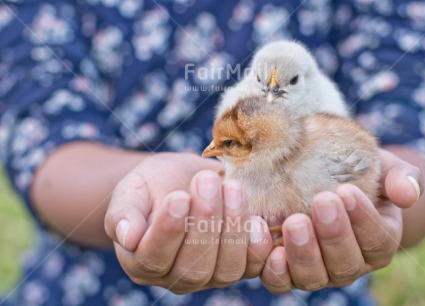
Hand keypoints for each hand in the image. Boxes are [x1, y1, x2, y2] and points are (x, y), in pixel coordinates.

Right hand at [104, 153, 271, 293]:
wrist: (183, 180)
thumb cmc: (154, 186)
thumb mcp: (132, 190)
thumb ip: (123, 212)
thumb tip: (126, 237)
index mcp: (142, 262)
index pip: (153, 258)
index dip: (168, 231)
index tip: (178, 197)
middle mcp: (176, 277)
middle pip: (193, 267)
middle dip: (204, 222)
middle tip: (206, 182)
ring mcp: (210, 276)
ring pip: (225, 269)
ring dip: (232, 227)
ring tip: (231, 188)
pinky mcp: (239, 266)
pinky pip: (253, 267)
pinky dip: (257, 245)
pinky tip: (256, 218)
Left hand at [260, 148, 422, 292]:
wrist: (322, 178)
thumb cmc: (356, 174)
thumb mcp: (382, 168)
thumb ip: (401, 177)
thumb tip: (407, 195)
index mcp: (377, 242)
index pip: (378, 240)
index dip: (364, 219)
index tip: (347, 191)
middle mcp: (348, 263)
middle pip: (345, 264)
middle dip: (334, 234)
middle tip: (322, 201)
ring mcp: (316, 271)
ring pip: (312, 277)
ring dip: (303, 252)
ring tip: (295, 222)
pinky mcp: (285, 270)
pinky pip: (280, 280)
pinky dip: (273, 267)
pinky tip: (267, 242)